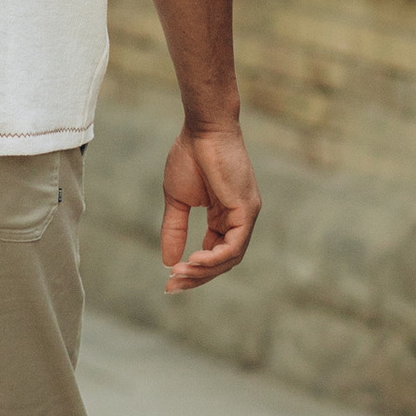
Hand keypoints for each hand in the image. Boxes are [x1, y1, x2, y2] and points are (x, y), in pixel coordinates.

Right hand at [161, 114, 258, 291]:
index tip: (169, 280)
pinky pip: (234, 246)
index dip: (193, 270)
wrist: (202, 129)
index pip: (214, 253)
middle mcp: (239, 219)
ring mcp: (246, 215)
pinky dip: (214, 258)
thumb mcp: (177, 200)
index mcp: (224, 217)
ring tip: (179, 274)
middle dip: (197, 277)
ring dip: (204, 271)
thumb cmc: (190, 156)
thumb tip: (168, 261)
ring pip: (230, 258)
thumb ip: (175, 230)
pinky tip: (194, 261)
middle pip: (223, 261)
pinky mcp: (247, 210)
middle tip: (172, 286)